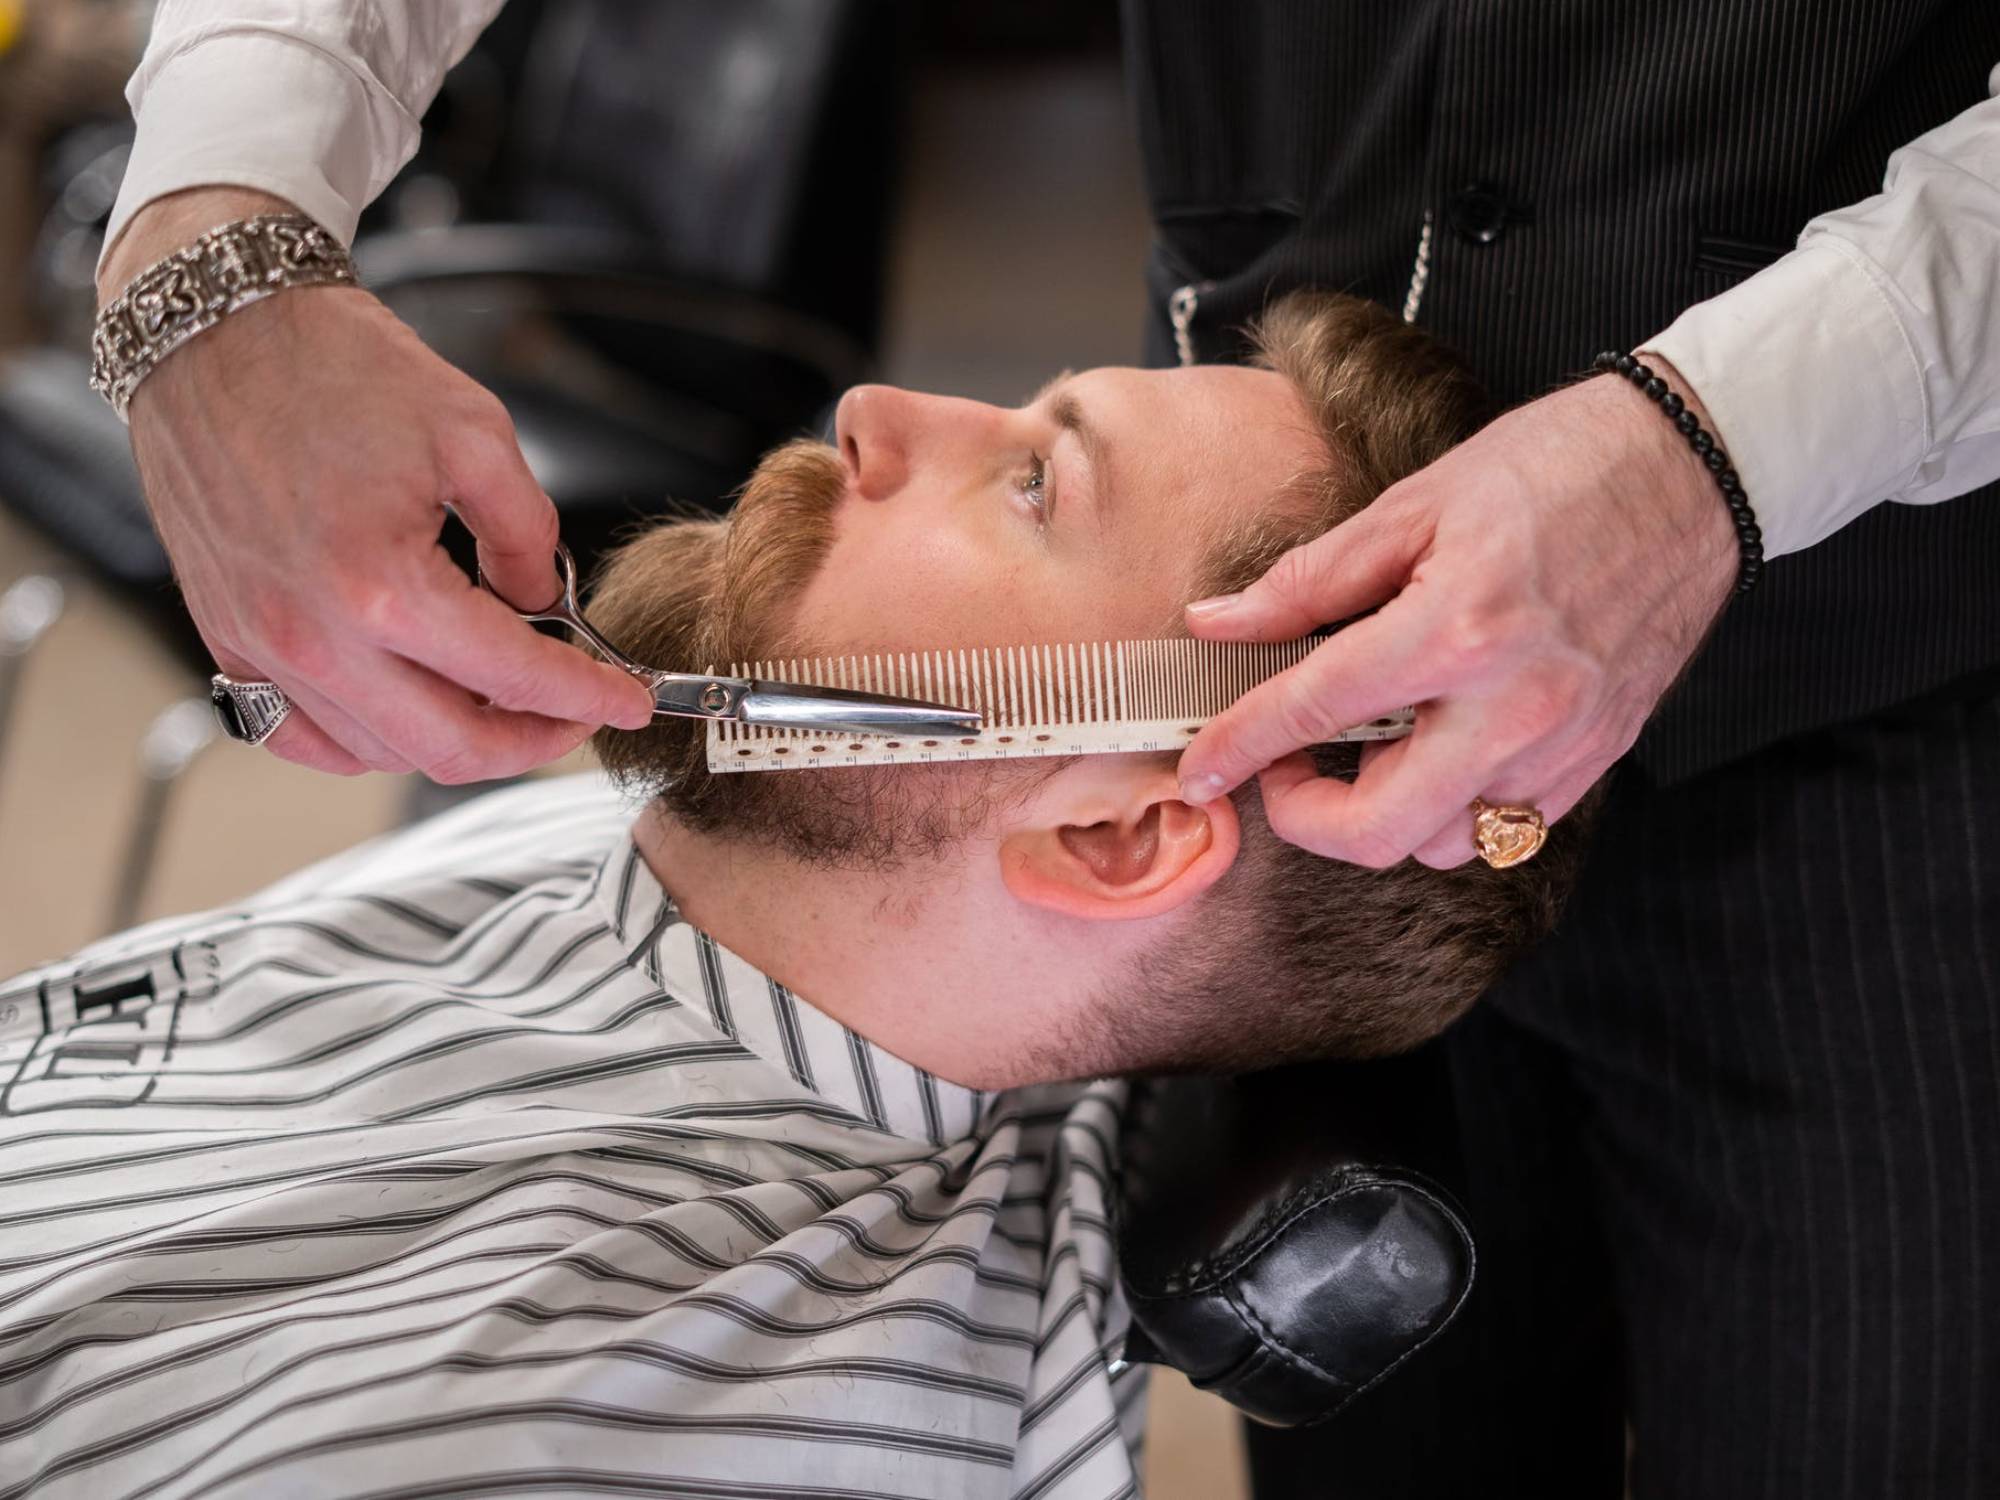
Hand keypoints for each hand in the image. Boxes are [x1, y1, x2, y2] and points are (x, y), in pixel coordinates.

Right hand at [99, 188, 654, 778]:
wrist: (216, 332)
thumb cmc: (332, 366)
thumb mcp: (474, 433)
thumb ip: (528, 535)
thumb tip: (544, 605)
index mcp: (382, 584)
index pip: (514, 677)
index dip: (587, 697)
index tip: (628, 701)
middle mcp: (315, 635)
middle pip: (452, 748)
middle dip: (535, 741)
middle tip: (575, 714)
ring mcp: (262, 646)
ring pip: (383, 752)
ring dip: (457, 741)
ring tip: (501, 699)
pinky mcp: (227, 640)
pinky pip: (303, 737)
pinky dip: (369, 741)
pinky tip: (412, 706)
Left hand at [1175, 358, 1739, 867]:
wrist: (1692, 469)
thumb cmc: (1556, 469)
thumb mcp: (1414, 506)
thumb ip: (1308, 581)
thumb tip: (1218, 624)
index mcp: (1458, 628)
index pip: (1316, 710)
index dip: (1240, 745)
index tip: (1201, 767)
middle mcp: (1515, 705)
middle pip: (1378, 829)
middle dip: (1307, 816)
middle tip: (1286, 765)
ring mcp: (1564, 743)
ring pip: (1441, 843)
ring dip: (1385, 812)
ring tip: (1376, 739)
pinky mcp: (1598, 759)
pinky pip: (1503, 828)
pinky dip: (1451, 805)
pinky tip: (1438, 743)